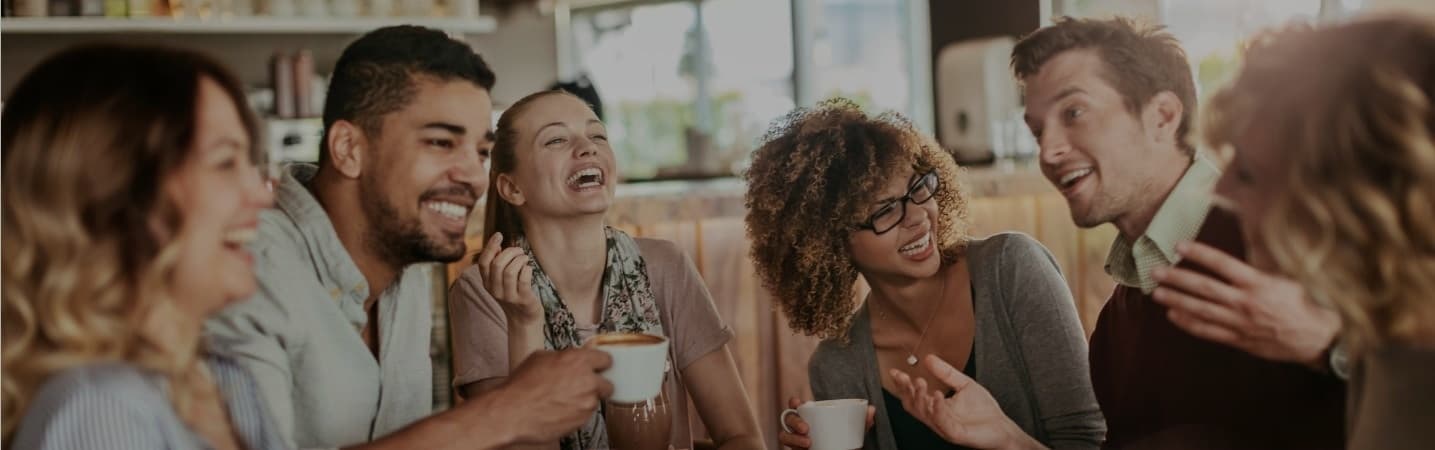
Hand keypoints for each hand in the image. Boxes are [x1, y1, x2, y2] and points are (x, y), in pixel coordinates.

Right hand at [476, 232, 543, 323]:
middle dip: (510, 252)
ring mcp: (508, 296)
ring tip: (525, 258)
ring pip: (510, 271)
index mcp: (487, 283)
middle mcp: (494, 290)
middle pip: (497, 264)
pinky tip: (529, 268)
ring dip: (519, 259)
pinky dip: (527, 269)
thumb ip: (497, 264)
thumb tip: (496, 245)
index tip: (499, 234)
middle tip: (519, 251)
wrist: (524, 319)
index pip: (483, 262)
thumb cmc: (514, 293)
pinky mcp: (523, 299)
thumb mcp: (501, 280)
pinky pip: (524, 279)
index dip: (490, 246)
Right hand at [485, 349, 613, 445]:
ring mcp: (587, 402)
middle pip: (607, 383)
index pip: (606, 359)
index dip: (600, 363)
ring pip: (595, 400)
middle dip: (597, 384)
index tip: (598, 366)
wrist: (513, 412)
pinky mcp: (582, 420)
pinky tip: (560, 409)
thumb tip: (567, 359)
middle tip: (582, 386)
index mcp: (578, 360)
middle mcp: (588, 380)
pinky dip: (577, 413)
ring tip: (564, 400)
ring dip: (585, 400)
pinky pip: (585, 414)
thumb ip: (562, 357)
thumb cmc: (521, 386)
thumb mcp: (540, 358)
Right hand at [777, 396, 874, 449]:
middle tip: (806, 428)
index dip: (793, 402)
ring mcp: (796, 440)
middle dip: (794, 421)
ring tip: (808, 442)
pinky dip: (795, 447)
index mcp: (810, 416)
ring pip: (784, 436)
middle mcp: (799, 427)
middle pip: (788, 419)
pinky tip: (804, 449)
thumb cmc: (844, 442)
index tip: (797, 402)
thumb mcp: (853, 432)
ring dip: (793, 438)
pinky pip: (789, 449)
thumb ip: (862, 422)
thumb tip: (872, 409)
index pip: (796, 405)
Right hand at [890, 355, 1040, 449]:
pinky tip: (937, 395)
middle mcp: (937, 419)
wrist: (1003, 428)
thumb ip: (946, 373)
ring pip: (924, 415)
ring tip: (920, 382)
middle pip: (913, 407)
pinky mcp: (956, 434)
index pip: (914, 397)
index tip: (895, 372)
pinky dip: (938, 408)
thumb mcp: (964, 384)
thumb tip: (929, 358)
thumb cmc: (985, 412)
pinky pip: (942, 422)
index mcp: (936, 408)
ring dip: (920, 398)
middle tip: (906, 377)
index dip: (902, 385)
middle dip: (906, 392)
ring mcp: (945, 427)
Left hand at [1150, 241, 1339, 367]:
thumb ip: (1263, 266)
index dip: (1199, 254)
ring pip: (1200, 310)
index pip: (1222, 264)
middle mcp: (1245, 302)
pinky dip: (1188, 323)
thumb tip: (1246, 247)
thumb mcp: (1288, 278)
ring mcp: (1239, 323)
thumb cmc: (1306, 304)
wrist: (1318, 338)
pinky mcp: (1238, 339)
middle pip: (1204, 288)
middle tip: (1155, 270)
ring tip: (1156, 293)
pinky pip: (1208, 331)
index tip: (1179, 246)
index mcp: (1258, 283)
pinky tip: (1173, 315)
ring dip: (1176, 300)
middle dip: (1177, 278)